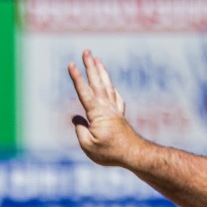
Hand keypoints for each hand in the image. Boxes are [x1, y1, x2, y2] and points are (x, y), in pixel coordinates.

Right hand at [68, 51, 142, 168]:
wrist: (135, 155)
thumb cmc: (110, 153)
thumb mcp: (88, 145)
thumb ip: (80, 130)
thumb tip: (76, 119)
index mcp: (97, 113)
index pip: (84, 92)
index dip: (77, 78)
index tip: (70, 64)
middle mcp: (107, 108)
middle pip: (97, 83)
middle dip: (91, 66)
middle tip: (87, 51)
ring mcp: (115, 110)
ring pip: (107, 86)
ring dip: (101, 72)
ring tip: (97, 60)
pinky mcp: (119, 116)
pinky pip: (115, 97)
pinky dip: (112, 87)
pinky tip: (110, 84)